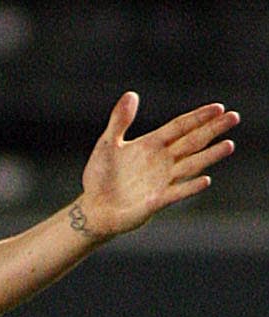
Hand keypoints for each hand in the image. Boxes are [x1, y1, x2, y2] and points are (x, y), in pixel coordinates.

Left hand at [75, 92, 237, 238]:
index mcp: (153, 144)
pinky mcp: (156, 202)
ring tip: (229, 145)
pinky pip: (176, 193)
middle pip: (193, 142)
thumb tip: (131, 94)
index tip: (218, 107)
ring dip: (209, 156)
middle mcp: (162, 161)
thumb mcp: (108, 144)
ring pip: (191, 165)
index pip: (181, 127)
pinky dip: (190, 187)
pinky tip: (205, 180)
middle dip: (213, 129)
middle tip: (235, 117)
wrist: (94, 208)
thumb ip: (120, 121)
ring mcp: (162, 181)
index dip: (199, 117)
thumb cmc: (100, 177)